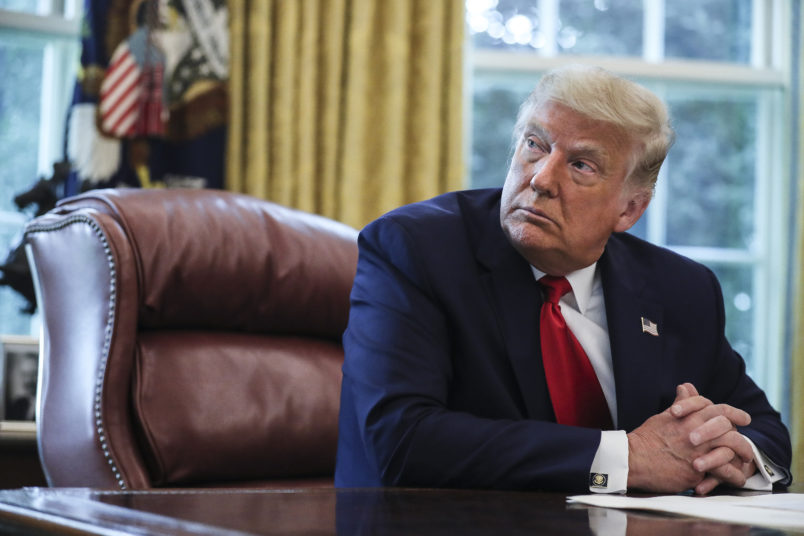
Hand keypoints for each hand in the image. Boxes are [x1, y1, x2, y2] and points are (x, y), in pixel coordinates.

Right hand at [626, 383, 750, 492]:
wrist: (632, 459)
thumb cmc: (645, 438)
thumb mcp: (663, 416)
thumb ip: (681, 404)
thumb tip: (686, 387)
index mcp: (689, 416)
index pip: (718, 409)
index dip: (733, 413)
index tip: (743, 417)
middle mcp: (696, 431)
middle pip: (729, 429)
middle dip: (743, 436)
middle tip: (748, 441)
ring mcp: (698, 451)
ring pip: (731, 448)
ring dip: (743, 454)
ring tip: (747, 461)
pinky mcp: (697, 471)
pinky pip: (723, 471)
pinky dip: (733, 475)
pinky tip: (737, 478)